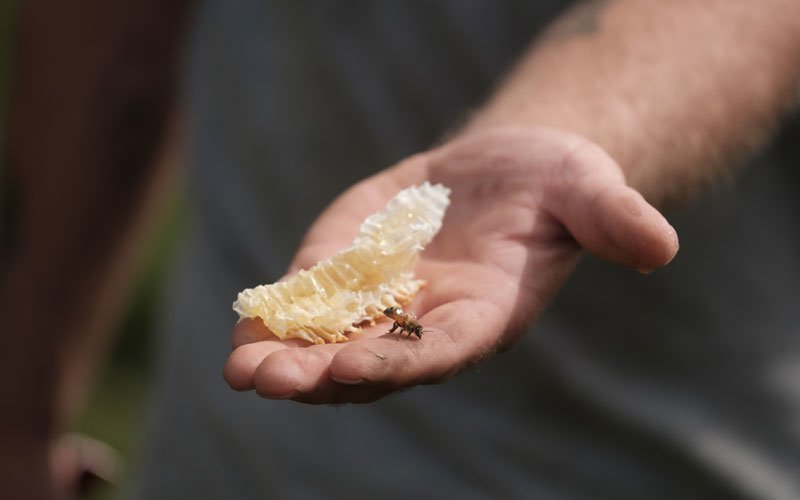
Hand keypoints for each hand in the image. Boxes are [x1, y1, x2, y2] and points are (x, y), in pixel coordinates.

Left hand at [223, 127, 678, 403]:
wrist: (510, 171)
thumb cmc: (556, 184)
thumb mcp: (588, 189)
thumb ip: (613, 217)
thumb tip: (658, 245)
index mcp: (485, 316)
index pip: (439, 351)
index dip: (396, 363)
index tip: (347, 370)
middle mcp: (430, 324)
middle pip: (372, 363)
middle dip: (319, 375)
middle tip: (265, 381)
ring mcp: (387, 302)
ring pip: (331, 343)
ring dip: (285, 357)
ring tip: (239, 366)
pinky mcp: (355, 269)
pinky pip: (312, 303)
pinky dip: (279, 316)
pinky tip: (246, 323)